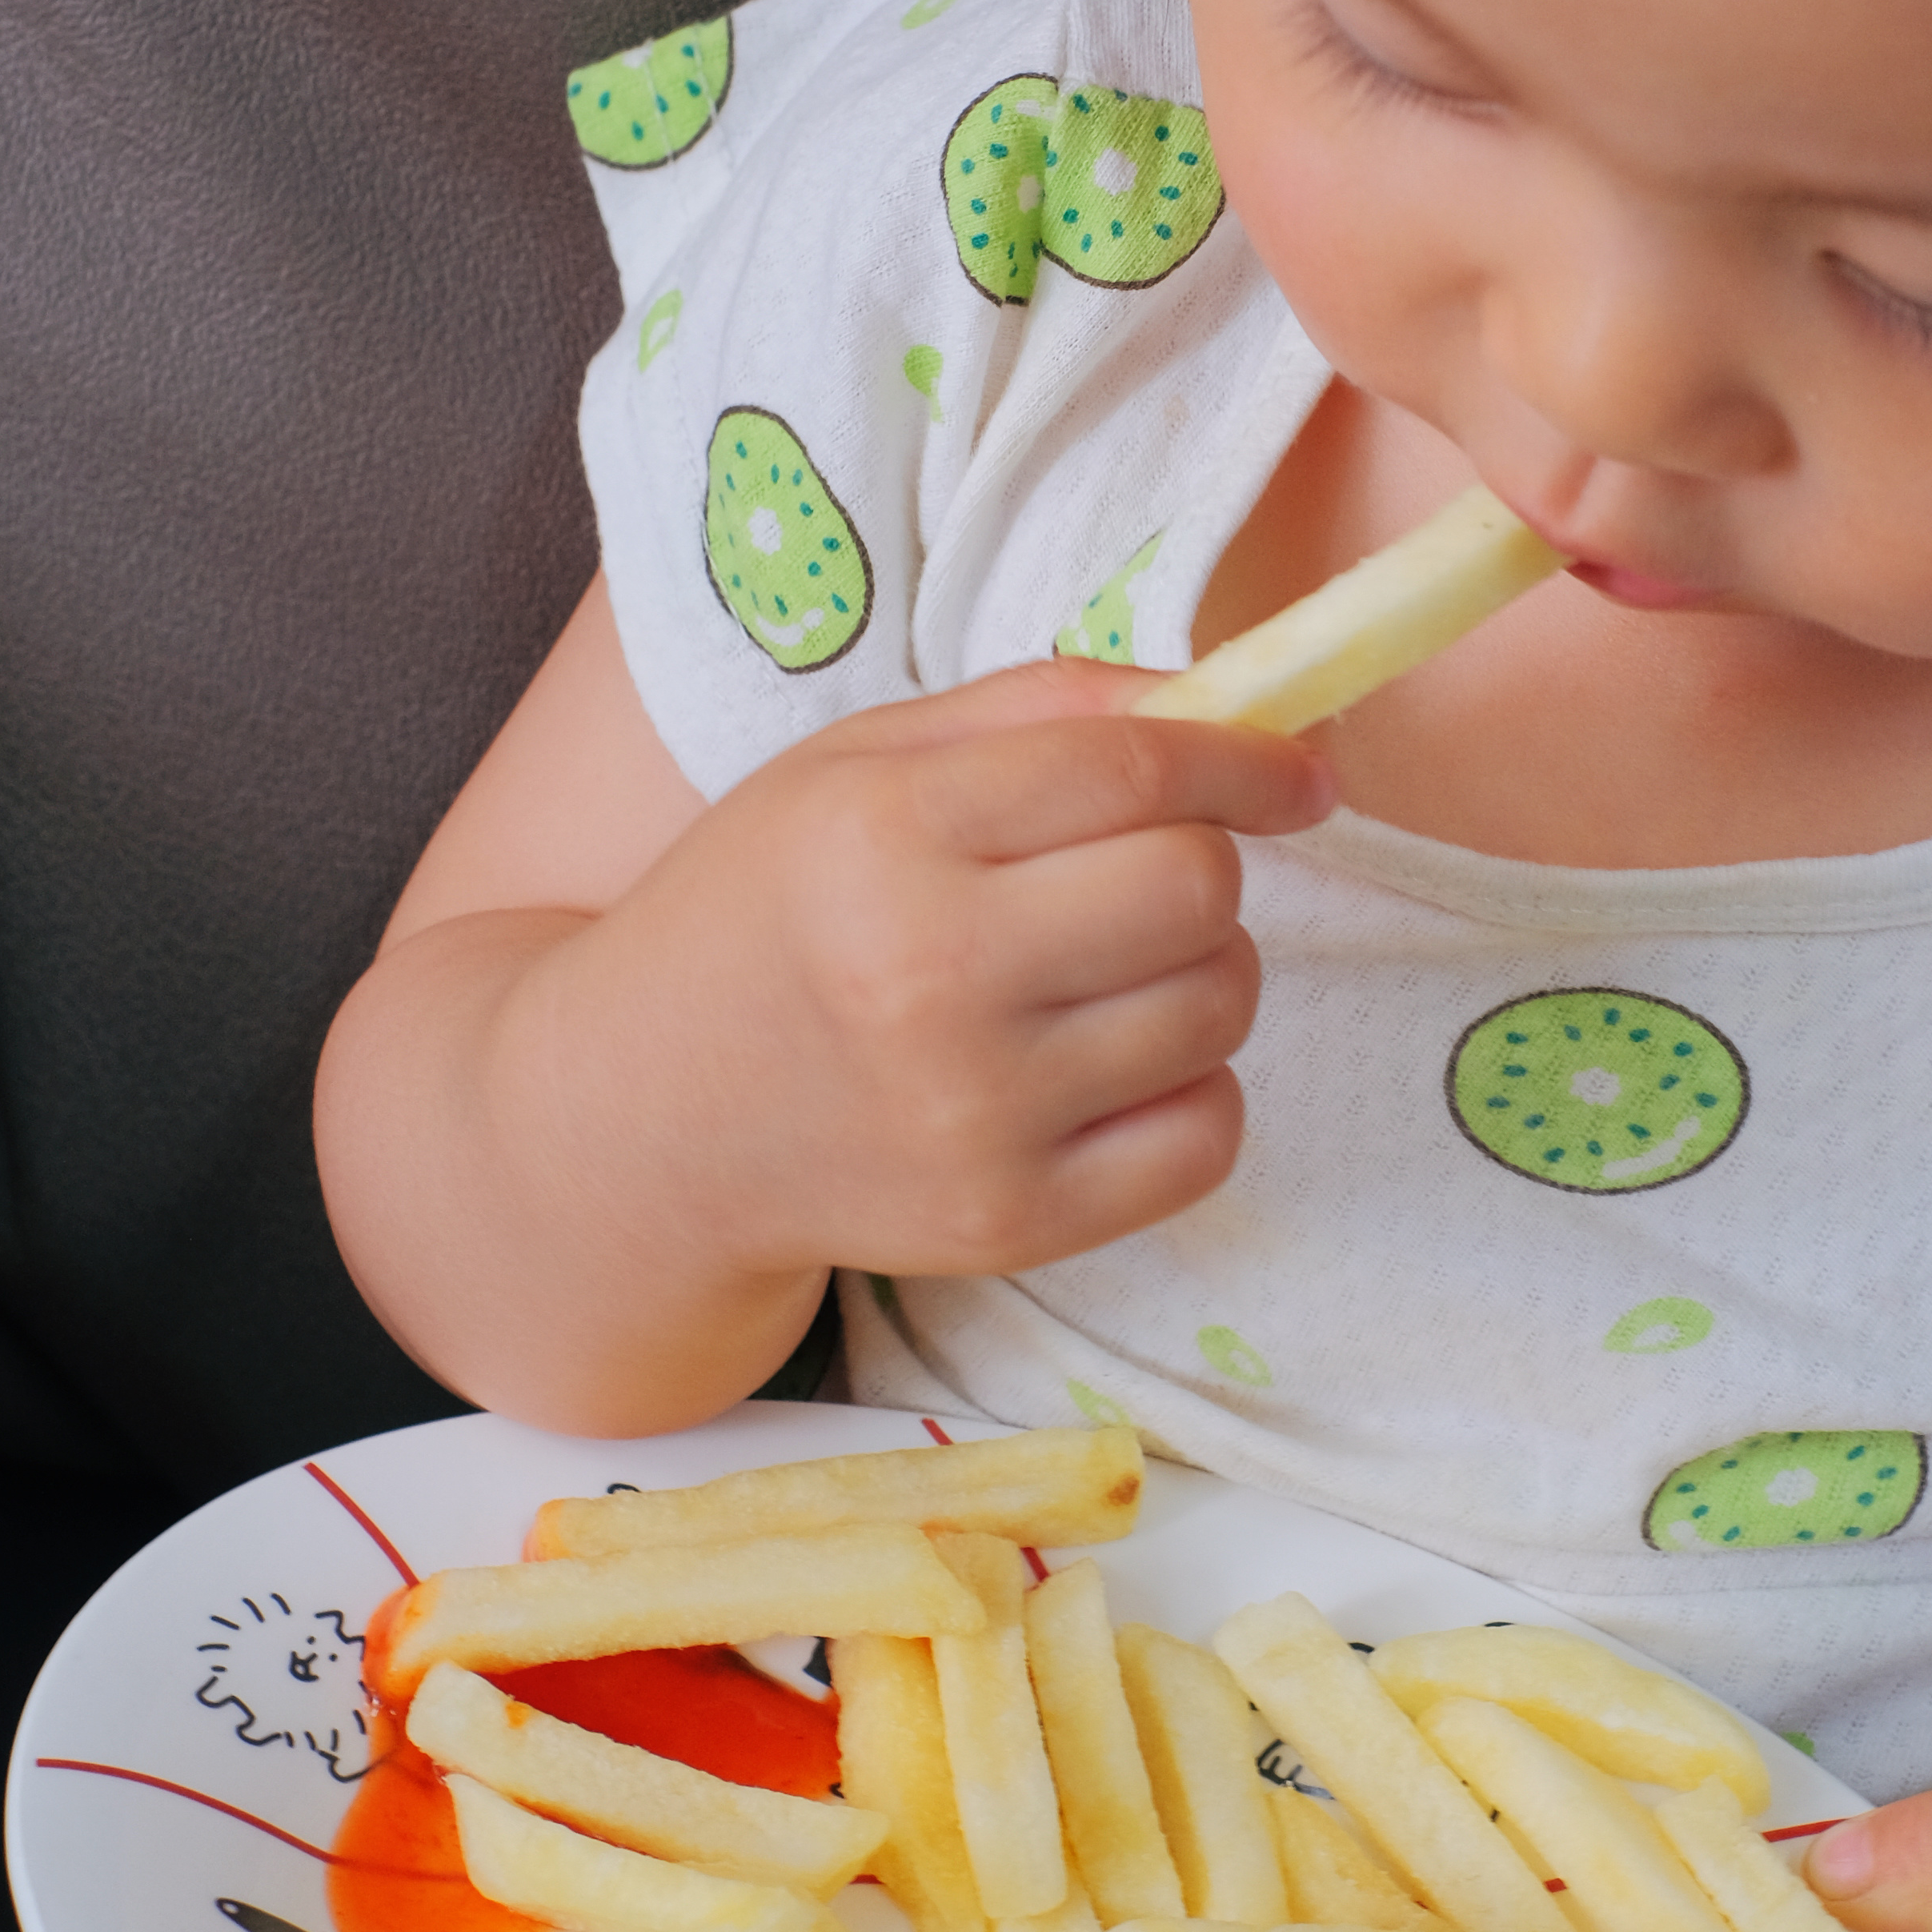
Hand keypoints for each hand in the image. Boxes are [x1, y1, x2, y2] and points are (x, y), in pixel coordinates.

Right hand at [534, 654, 1334, 1287]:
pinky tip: (1106, 1068)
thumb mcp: (860, 765)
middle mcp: (927, 976)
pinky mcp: (1011, 1223)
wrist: (639, 1122)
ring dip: (1199, 972)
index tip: (1293, 772)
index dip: (1246, 759)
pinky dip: (1190, 1091)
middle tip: (1133, 877)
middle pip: (1196, 889)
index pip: (1134, 772)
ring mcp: (974, 1116)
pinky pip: (1207, 1136)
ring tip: (1099, 973)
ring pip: (1218, 1005)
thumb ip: (1044, 709)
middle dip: (1202, 863)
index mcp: (882, 833)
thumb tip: (1239, 707)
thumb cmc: (767, 912)